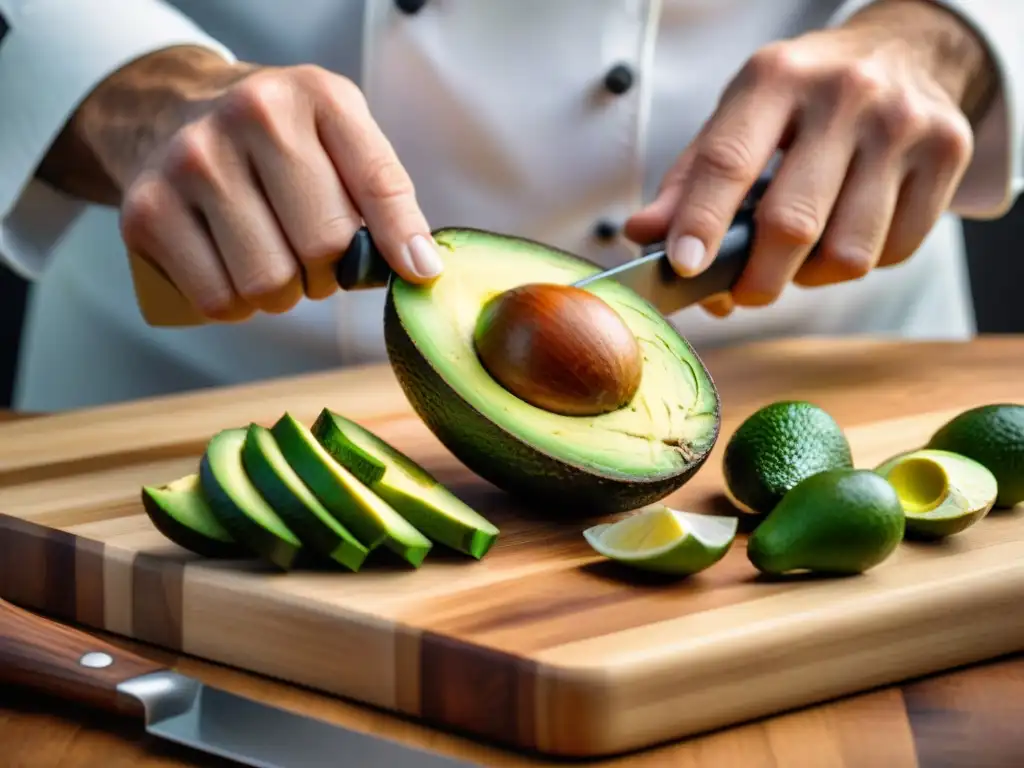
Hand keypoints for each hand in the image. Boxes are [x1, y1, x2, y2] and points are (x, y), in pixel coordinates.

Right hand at [65, 48, 442, 321]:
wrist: (172, 112)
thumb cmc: (276, 140)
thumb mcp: (341, 137)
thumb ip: (385, 196)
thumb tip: (422, 270)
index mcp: (314, 96)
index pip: (378, 184)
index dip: (401, 241)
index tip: (415, 272)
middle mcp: (250, 117)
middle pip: (323, 246)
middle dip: (330, 269)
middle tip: (314, 254)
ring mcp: (191, 163)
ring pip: (268, 283)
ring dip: (283, 293)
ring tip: (273, 259)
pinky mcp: (147, 212)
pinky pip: (218, 301)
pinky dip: (237, 305)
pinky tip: (233, 269)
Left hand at [624, 0, 995, 317]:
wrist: (902, 51)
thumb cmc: (802, 99)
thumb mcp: (738, 118)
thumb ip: (688, 181)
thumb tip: (641, 237)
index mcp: (776, 77)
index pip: (729, 162)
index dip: (701, 223)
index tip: (684, 268)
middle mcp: (844, 94)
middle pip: (791, 223)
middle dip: (757, 279)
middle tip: (742, 292)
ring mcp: (903, 124)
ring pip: (847, 253)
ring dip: (810, 276)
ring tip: (798, 255)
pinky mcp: (948, 151)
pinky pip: (894, 252)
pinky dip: (859, 264)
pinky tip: (845, 233)